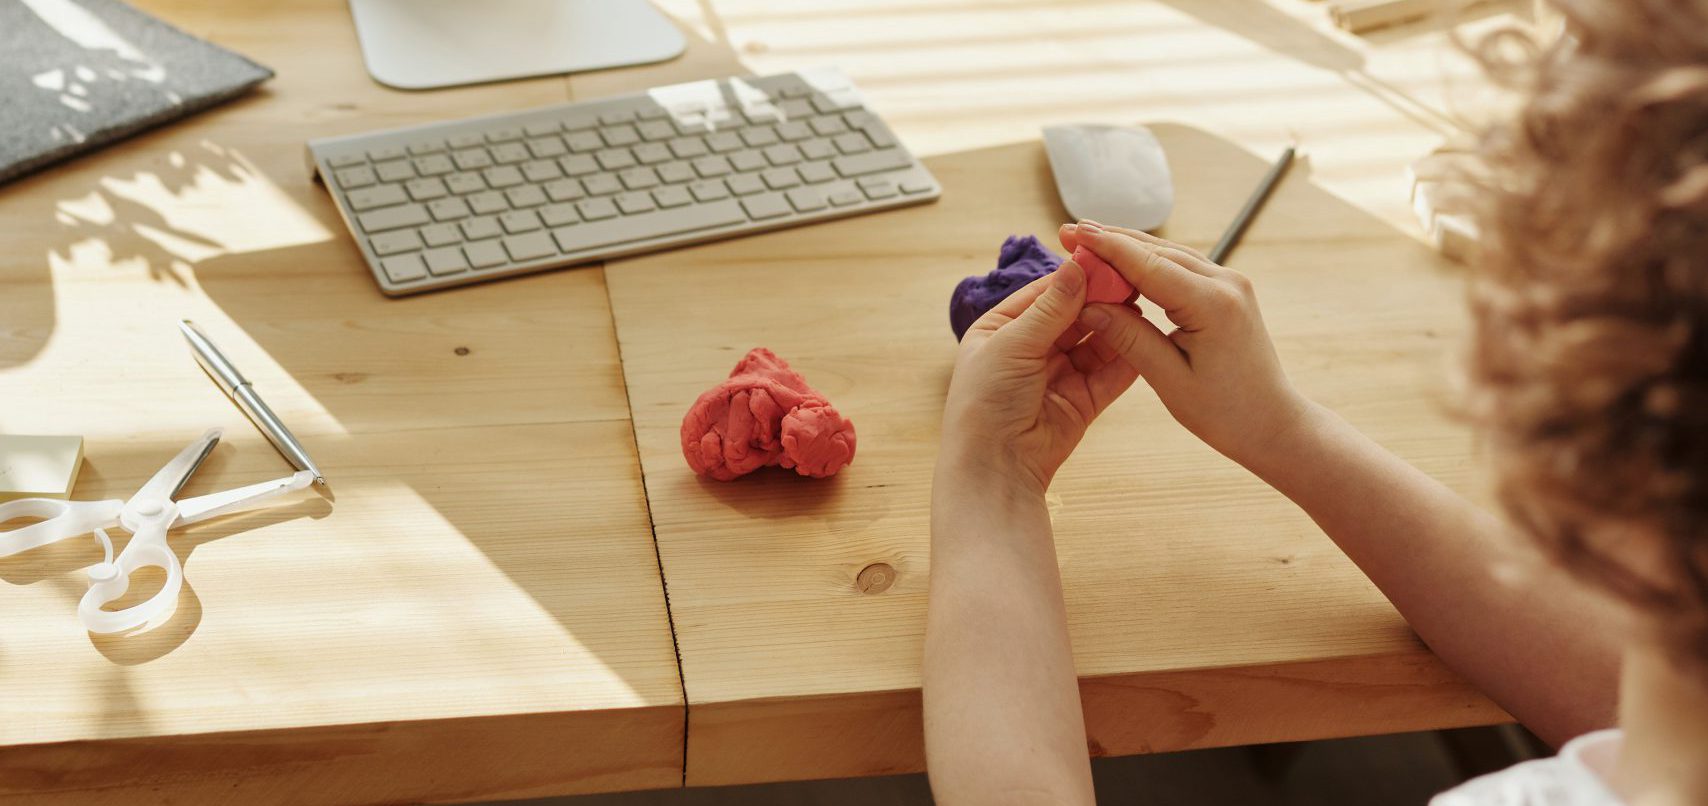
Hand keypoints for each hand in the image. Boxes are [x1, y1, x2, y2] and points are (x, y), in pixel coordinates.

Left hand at [940, 259, 1140, 494]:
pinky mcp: (1082, 400)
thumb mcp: (1012, 345)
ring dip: (1116, 325)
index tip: (1105, 260)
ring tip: (1142, 304)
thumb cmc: (985, 403)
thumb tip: (1076, 267)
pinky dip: (1127, 358)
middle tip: (1132, 280)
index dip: (1075, 278)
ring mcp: (1058, 375)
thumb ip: (1050, 308)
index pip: (1045, 294)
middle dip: (1101, 300)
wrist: (995, 466)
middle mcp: (1030, 349)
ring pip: (1095, 342)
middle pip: (1074, 315)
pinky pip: (1109, 374)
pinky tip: (1145, 338)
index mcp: (1002, 329)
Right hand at [1060, 221, 1312, 468]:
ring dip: (1129, 248)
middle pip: (1158, 251)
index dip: (1107, 247)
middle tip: (1069, 232)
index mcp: (1212, 305)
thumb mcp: (1169, 380)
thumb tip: (1089, 306)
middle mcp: (1226, 284)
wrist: (1273, 424)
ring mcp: (1231, 284)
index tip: (1073, 233)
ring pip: (1170, 254)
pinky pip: (1182, 268)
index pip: (1148, 265)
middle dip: (1112, 240)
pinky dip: (1149, 262)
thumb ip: (1129, 338)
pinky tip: (1124, 262)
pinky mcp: (1227, 292)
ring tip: (1088, 240)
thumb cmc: (1225, 413)